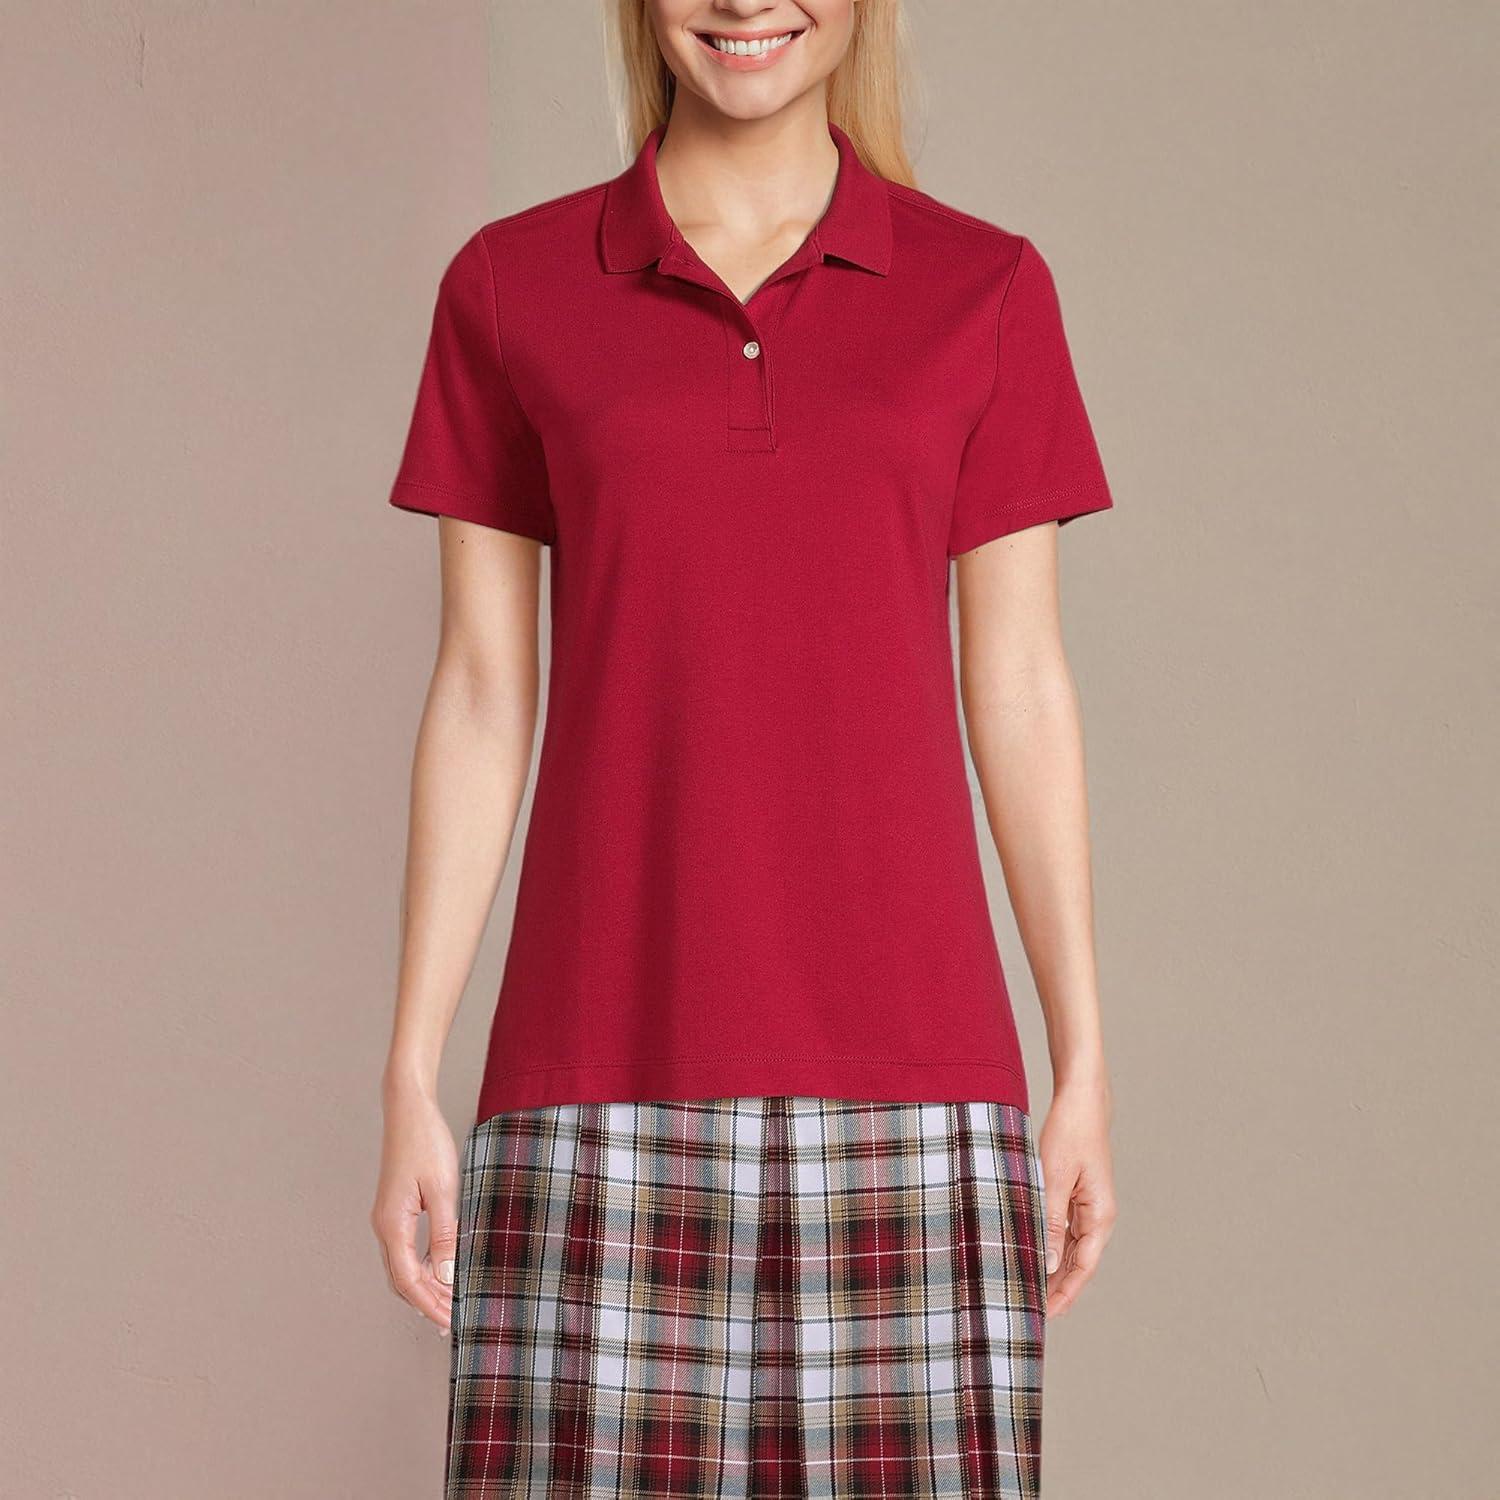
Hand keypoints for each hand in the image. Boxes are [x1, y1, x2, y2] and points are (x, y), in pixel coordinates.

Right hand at [370, 1084, 459, 1330]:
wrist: (409, 1110)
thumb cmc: (426, 1143)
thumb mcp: (444, 1190)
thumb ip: (445, 1234)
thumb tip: (447, 1275)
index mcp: (392, 1224)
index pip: (408, 1280)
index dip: (429, 1304)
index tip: (449, 1321)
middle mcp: (384, 1226)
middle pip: (401, 1280)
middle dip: (426, 1302)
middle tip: (453, 1321)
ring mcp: (388, 1218)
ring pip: (402, 1267)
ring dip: (425, 1287)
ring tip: (450, 1302)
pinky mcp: (396, 1210)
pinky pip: (406, 1250)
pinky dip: (423, 1266)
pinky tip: (441, 1270)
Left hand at [1038, 1077, 1116, 1318]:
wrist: (1081, 1100)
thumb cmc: (1071, 1132)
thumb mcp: (1055, 1176)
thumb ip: (1051, 1220)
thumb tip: (1050, 1262)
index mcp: (1100, 1215)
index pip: (1084, 1267)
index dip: (1066, 1293)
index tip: (1046, 1314)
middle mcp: (1098, 1215)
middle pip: (1079, 1262)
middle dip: (1058, 1287)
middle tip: (1031, 1308)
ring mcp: (1089, 1205)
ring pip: (1071, 1247)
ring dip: (1054, 1267)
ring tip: (1029, 1286)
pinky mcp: (1077, 1194)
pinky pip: (1065, 1229)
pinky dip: (1051, 1244)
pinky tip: (1034, 1251)